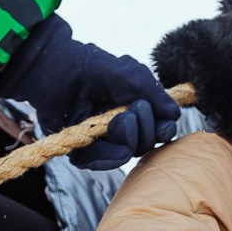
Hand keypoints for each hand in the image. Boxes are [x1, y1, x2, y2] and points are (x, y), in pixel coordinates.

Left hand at [0, 17, 180, 170]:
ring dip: (128, 137)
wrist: (57, 69)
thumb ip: (154, 92)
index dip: (164, 129)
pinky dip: (108, 154)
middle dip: (146, 129)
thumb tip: (174, 114)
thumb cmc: (94, 68)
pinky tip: (106, 135)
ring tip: (116, 117)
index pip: (161, 130)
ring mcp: (103, 142)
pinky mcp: (83, 152)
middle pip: (147, 144)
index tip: (163, 120)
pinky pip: (102, 162)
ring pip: (128, 154)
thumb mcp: (131, 74)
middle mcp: (122, 129)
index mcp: (137, 111)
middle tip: (133, 108)